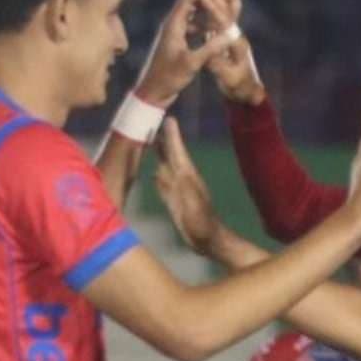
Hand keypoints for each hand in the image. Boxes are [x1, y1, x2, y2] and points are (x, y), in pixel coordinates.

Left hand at [135, 0, 233, 105]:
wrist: (154, 93)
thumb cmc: (169, 77)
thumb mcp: (192, 63)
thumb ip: (210, 48)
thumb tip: (230, 34)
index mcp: (173, 25)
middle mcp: (172, 25)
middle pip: (189, 4)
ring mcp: (174, 34)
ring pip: (192, 16)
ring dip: (206, 12)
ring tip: (223, 12)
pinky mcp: (177, 44)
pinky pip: (192, 28)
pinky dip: (203, 25)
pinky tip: (215, 30)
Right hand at [154, 116, 219, 253]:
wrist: (209, 241)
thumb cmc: (201, 226)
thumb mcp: (189, 205)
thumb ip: (175, 188)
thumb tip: (159, 168)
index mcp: (187, 177)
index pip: (177, 151)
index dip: (172, 136)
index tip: (167, 119)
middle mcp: (183, 180)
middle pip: (170, 155)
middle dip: (164, 139)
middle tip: (154, 121)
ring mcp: (179, 190)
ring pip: (166, 166)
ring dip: (160, 153)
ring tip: (152, 139)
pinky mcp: (176, 201)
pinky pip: (164, 183)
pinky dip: (159, 173)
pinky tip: (155, 169)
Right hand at [199, 0, 265, 104]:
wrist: (246, 91)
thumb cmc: (237, 86)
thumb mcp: (228, 78)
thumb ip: (220, 66)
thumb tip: (211, 56)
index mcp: (235, 43)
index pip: (224, 23)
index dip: (215, 10)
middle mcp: (236, 35)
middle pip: (230, 8)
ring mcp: (232, 34)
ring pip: (226, 8)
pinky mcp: (227, 36)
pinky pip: (220, 16)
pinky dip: (213, 3)